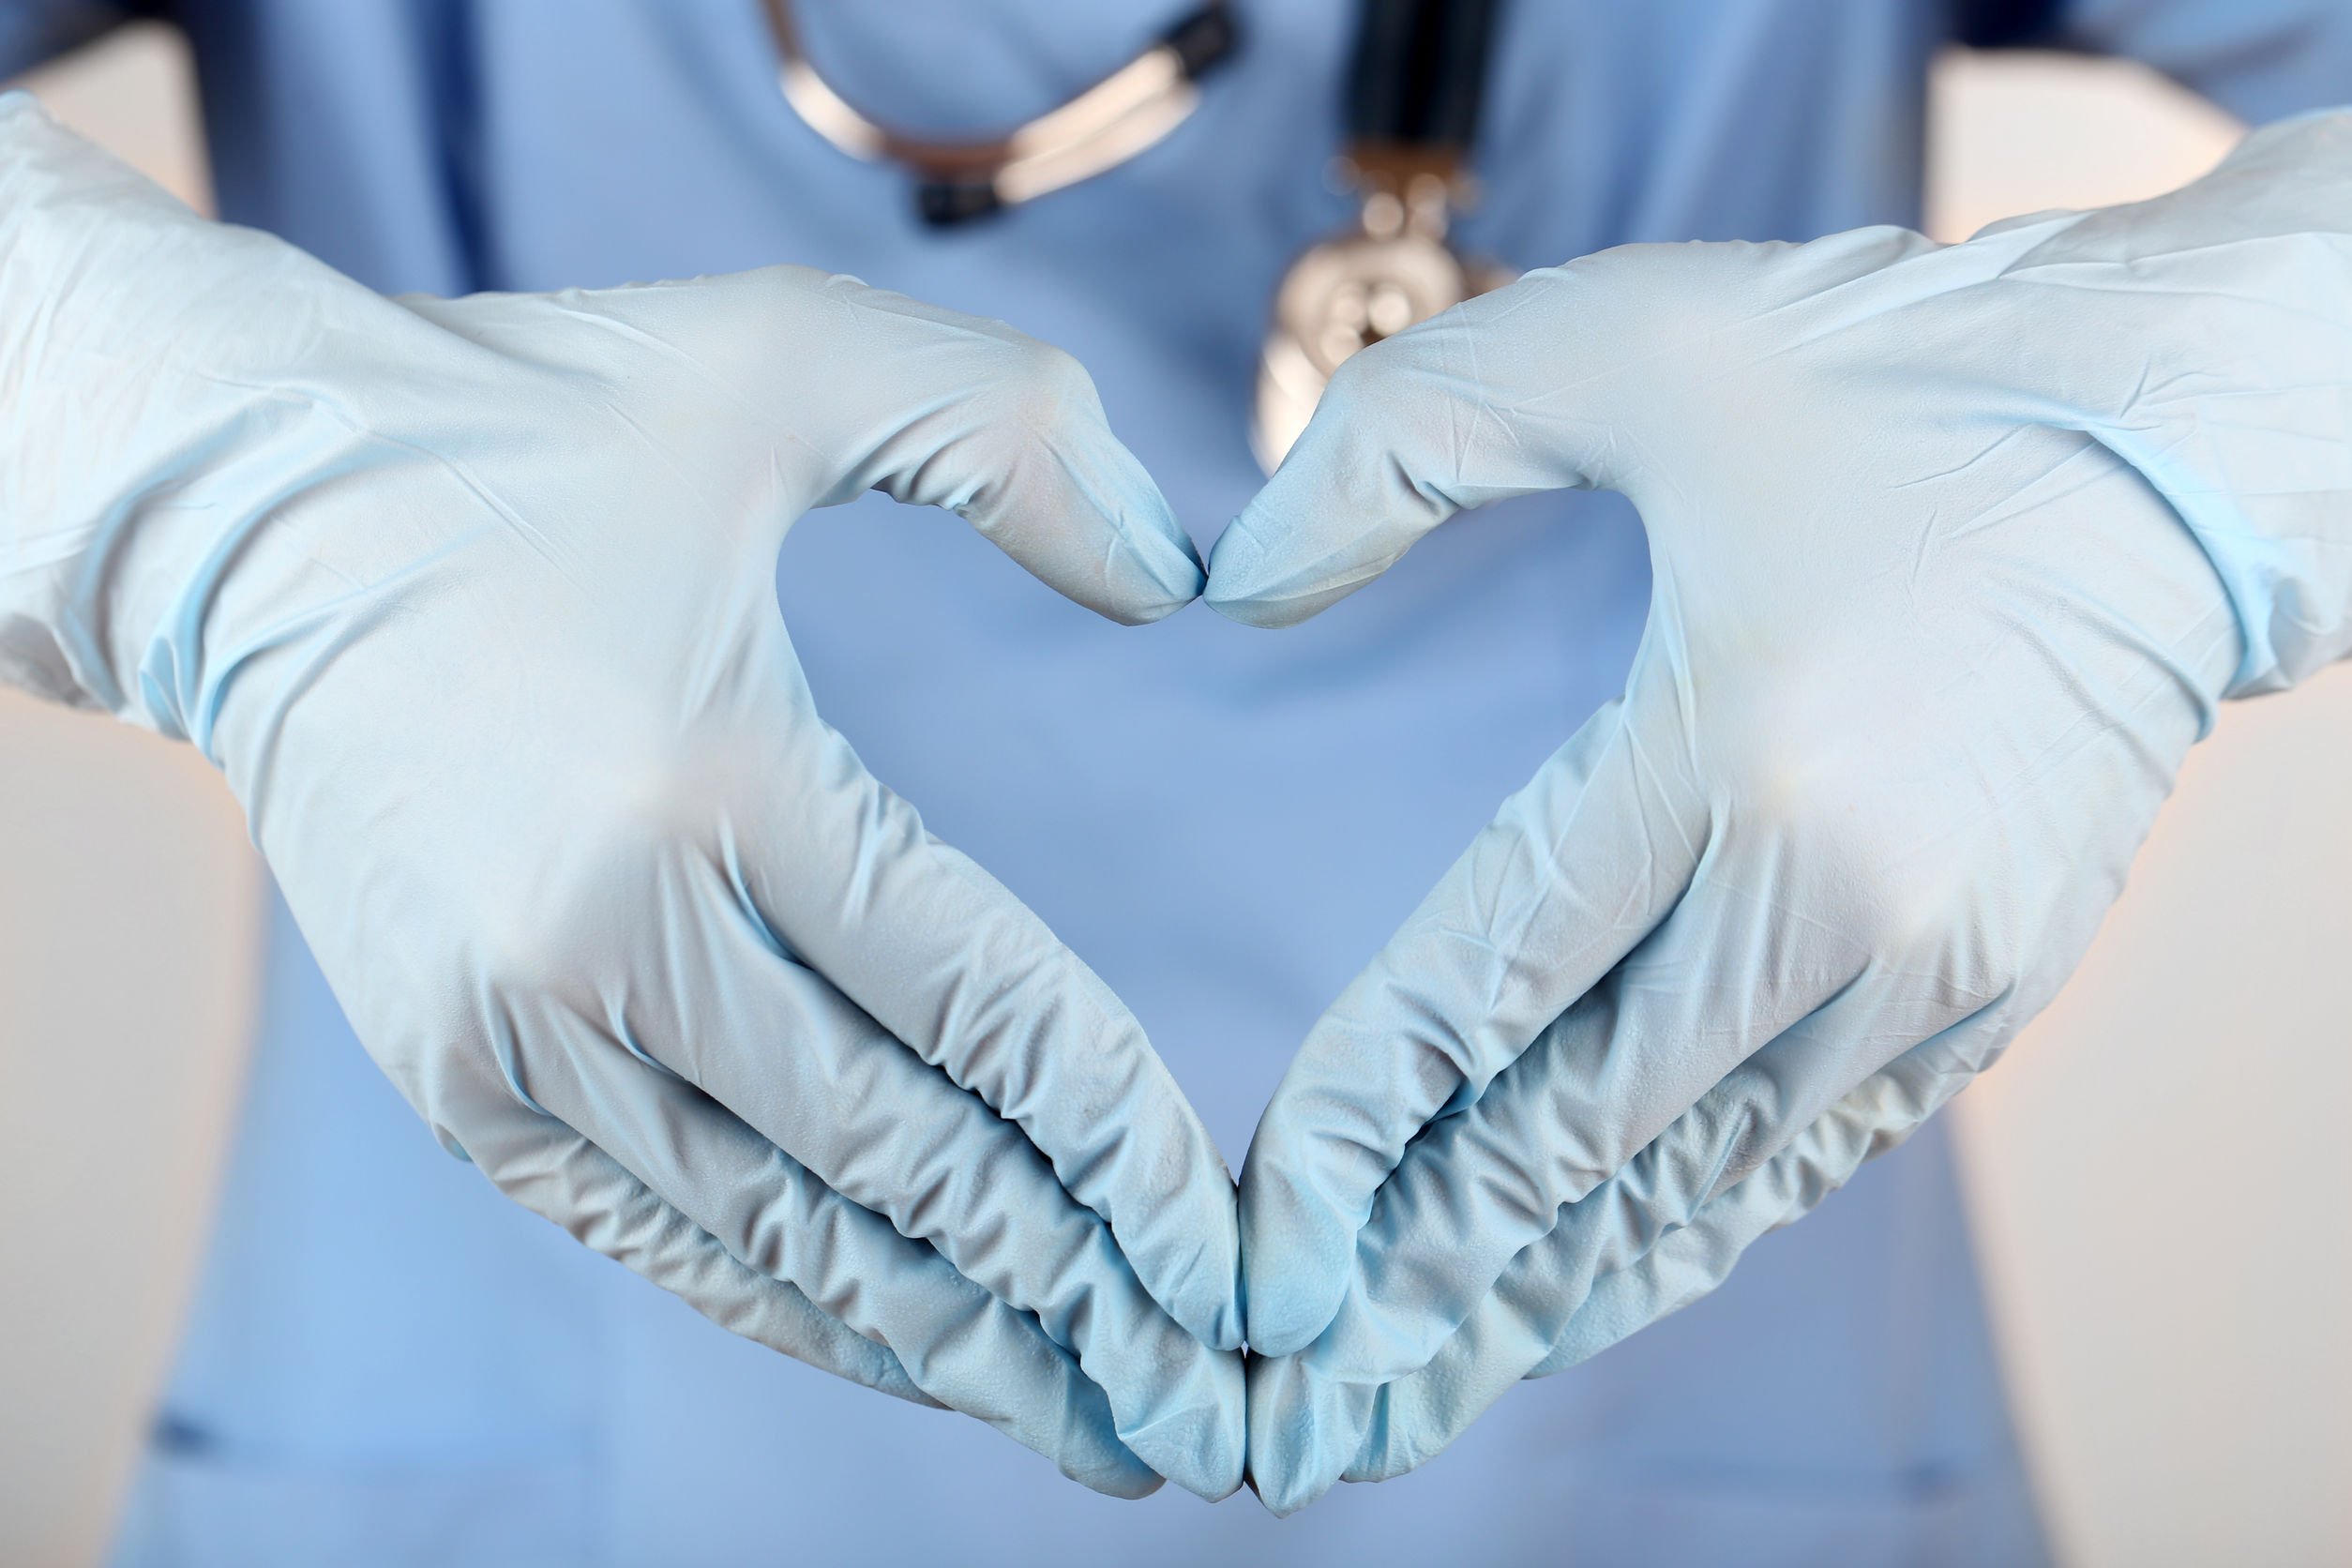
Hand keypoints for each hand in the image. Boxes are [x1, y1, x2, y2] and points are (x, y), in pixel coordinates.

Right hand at [0, 100, 1241, 1498]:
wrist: (248, 521)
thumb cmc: (533, 428)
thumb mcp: (783, 353)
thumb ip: (1010, 434)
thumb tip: (1182, 582)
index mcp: (714, 776)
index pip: (979, 1009)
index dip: (1120, 1139)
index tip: (1226, 1237)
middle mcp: (606, 939)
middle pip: (900, 1160)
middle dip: (1071, 1278)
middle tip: (1205, 1369)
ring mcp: (514, 1032)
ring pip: (787, 1236)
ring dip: (951, 1335)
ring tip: (1090, 1411)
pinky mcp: (455, 1080)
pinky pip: (662, 1237)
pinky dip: (795, 1306)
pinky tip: (905, 1351)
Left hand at [1209, 113, 2351, 1511]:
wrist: (2180, 436)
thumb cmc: (1886, 374)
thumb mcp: (1617, 337)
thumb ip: (1392, 442)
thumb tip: (1233, 583)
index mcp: (1734, 744)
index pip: (1491, 977)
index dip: (1361, 1107)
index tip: (1266, 1210)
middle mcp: (1845, 893)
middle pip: (1584, 1119)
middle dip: (1430, 1234)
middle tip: (1309, 1329)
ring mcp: (1938, 958)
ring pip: (1703, 1172)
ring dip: (1559, 1271)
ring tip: (1431, 1355)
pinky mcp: (1998, 981)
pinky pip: (1814, 1148)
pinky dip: (1696, 1218)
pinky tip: (1605, 1273)